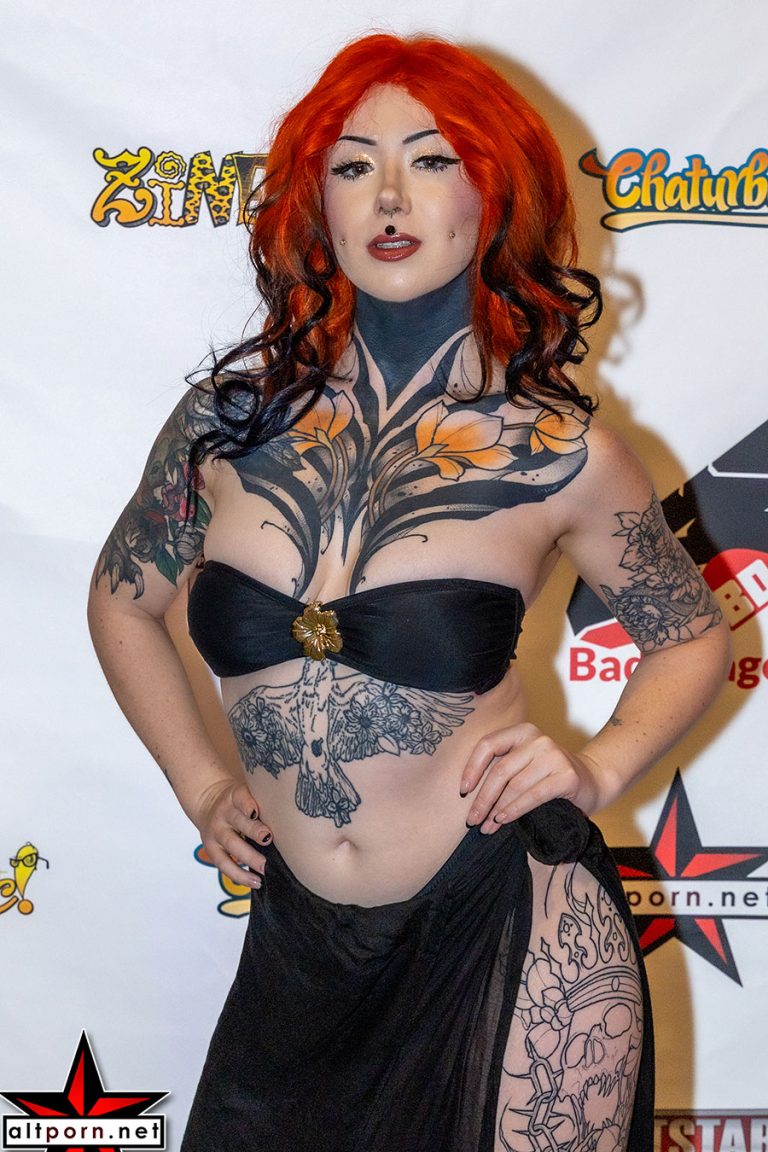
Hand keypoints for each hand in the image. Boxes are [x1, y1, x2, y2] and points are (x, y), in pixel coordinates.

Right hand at [192, 779, 272, 887]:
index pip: (240, 798)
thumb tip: (295, 815)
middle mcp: (223, 812)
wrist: (208, 802)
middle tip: (268, 839)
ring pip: (231, 844)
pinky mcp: (211, 849)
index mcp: (234, 796)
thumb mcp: (249, 793)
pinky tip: (256, 881)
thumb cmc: (240, 802)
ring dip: (249, 857)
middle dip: (253, 831)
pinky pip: (224, 864)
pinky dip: (239, 875)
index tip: (256, 812)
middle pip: (238, 821)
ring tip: (265, 868)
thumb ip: (266, 801)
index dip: (247, 804)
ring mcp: (216, 831)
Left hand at [460, 723, 600, 832]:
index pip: (488, 745)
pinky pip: (532, 796)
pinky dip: (515, 810)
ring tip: (487, 826)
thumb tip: (469, 794)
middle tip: (472, 819)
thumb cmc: (550, 776)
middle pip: (500, 770)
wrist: (592, 780)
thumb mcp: (524, 764)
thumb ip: (502, 769)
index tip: (462, 791)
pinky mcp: (566, 776)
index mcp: (522, 731)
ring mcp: (554, 756)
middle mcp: (538, 739)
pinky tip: (504, 820)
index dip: (472, 768)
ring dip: (497, 809)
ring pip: (514, 786)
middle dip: (482, 798)